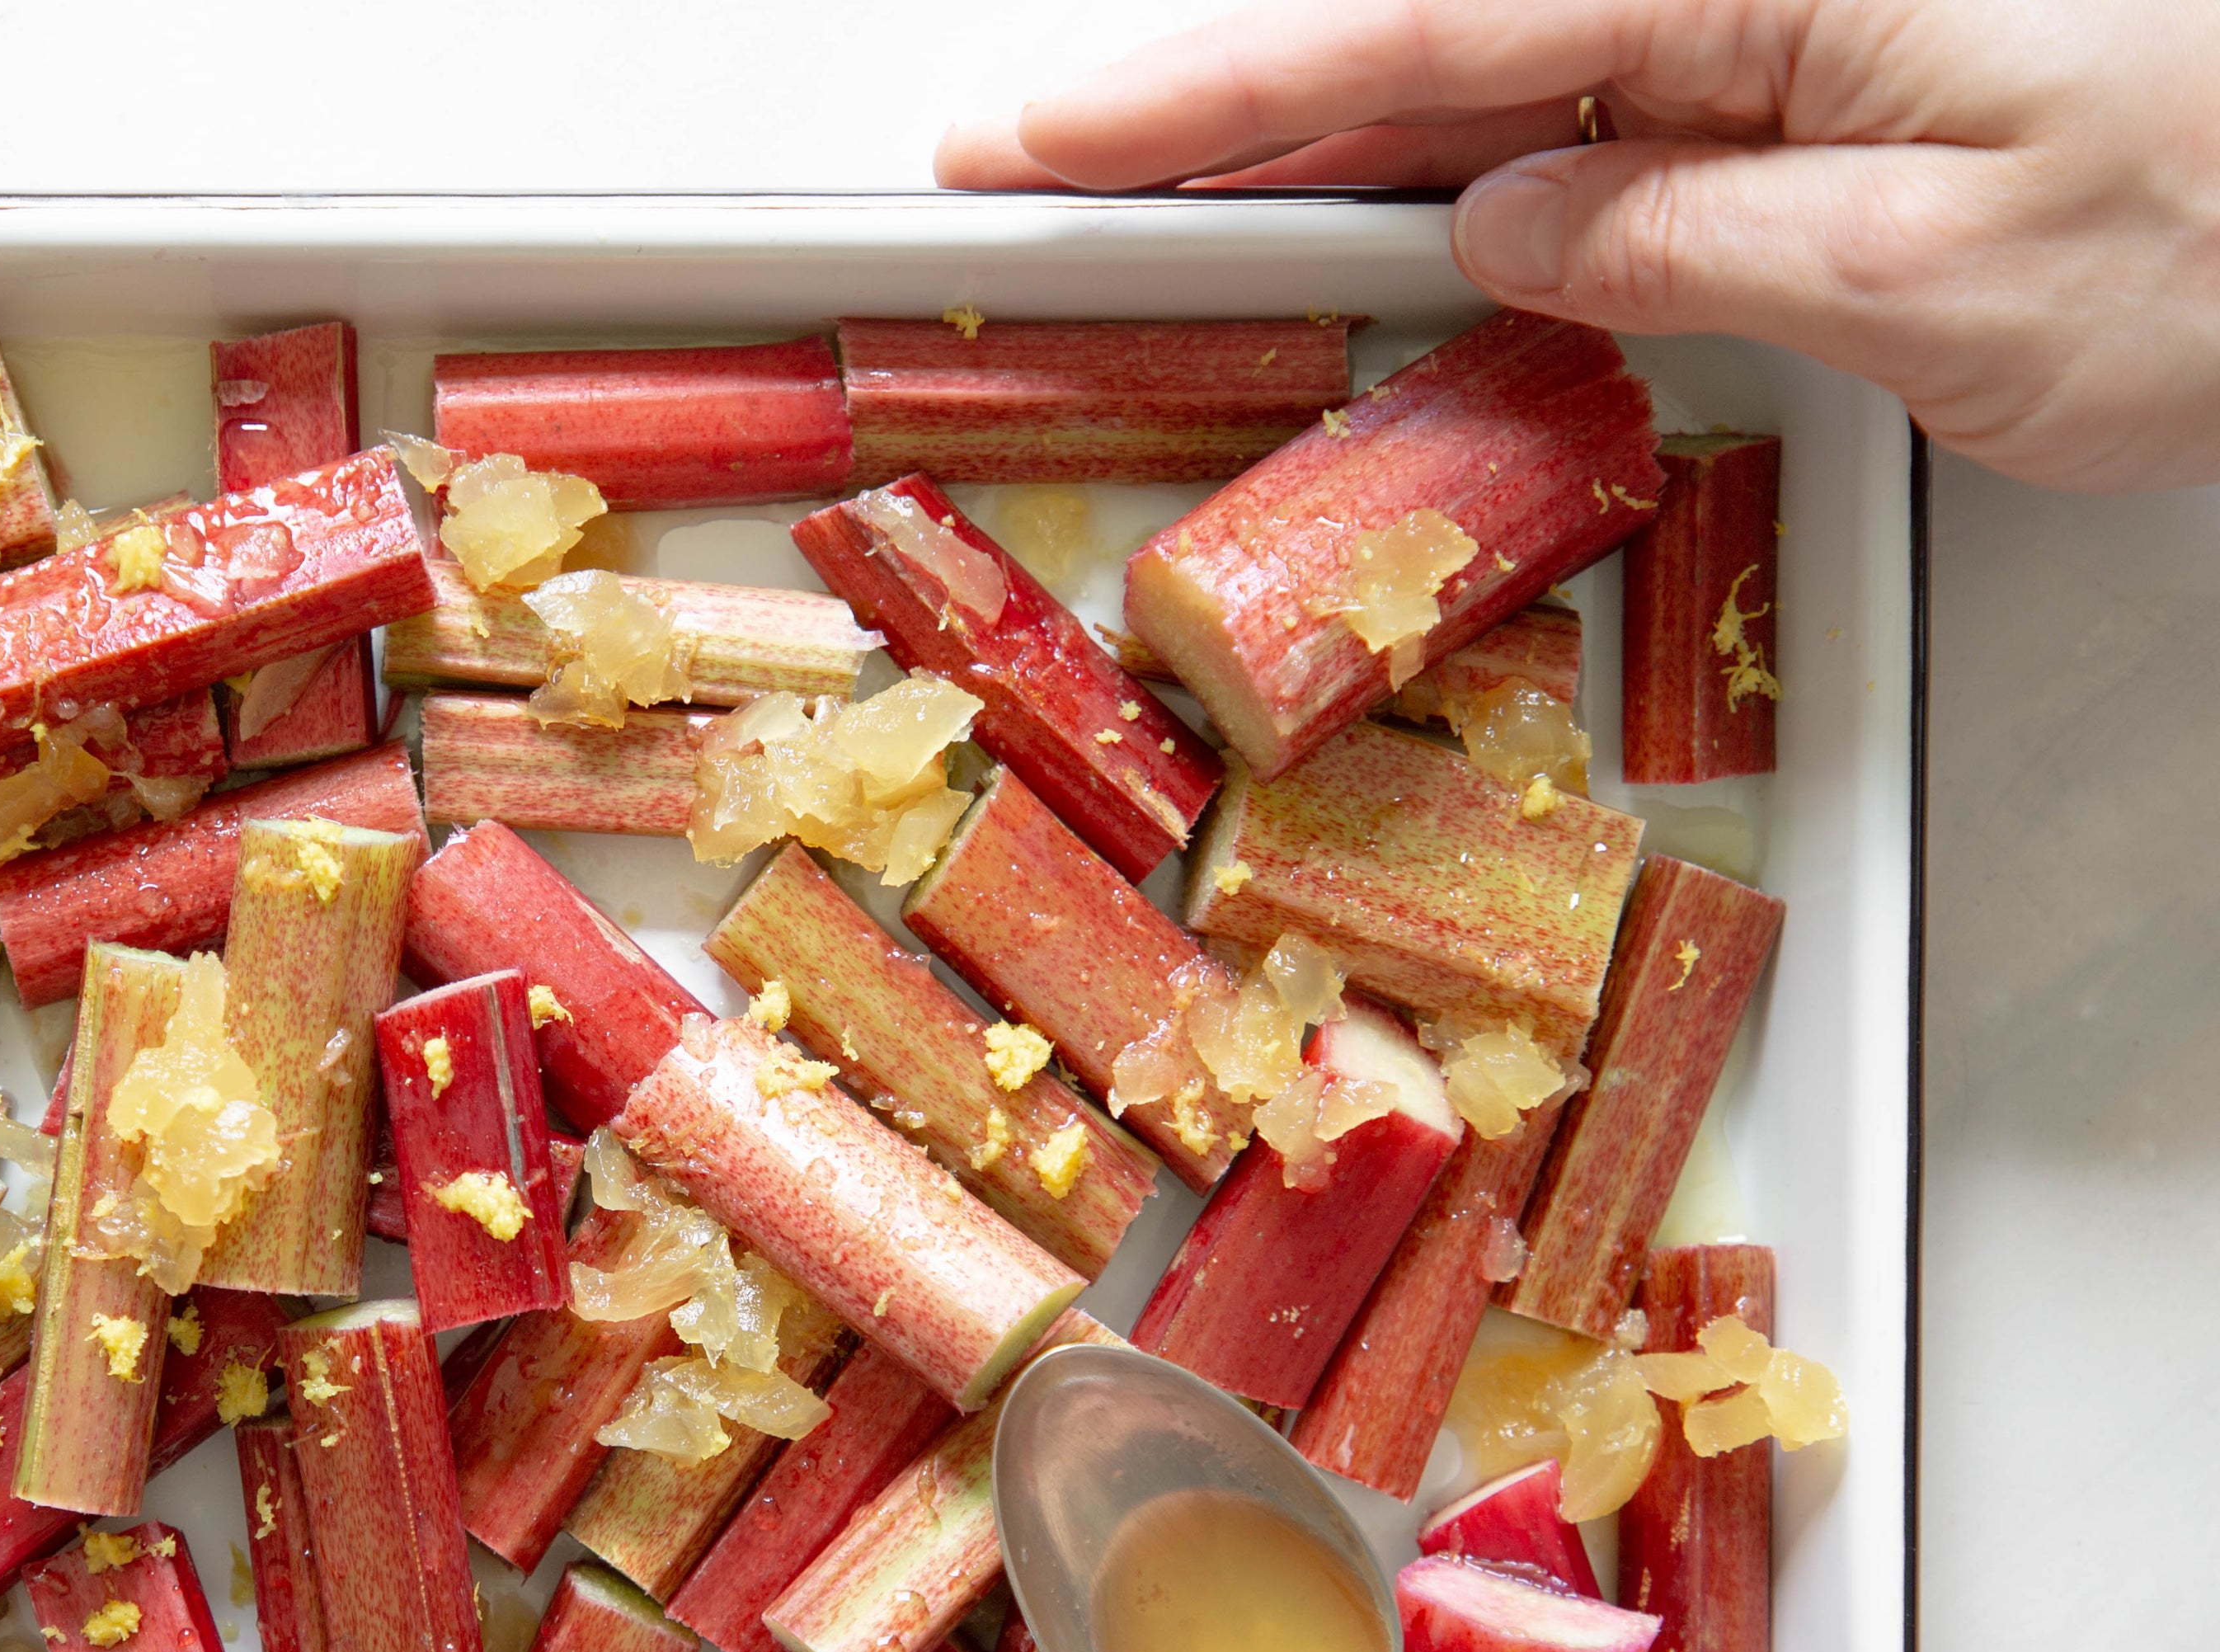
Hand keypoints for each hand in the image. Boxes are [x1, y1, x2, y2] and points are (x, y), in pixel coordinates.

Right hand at [936, 0, 2219, 491]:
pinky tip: (1410, 198)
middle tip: (1050, 172)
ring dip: (1342, 134)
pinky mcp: (1849, 44)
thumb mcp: (1945, 283)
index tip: (1046, 140)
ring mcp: (1806, 3)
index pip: (1418, 34)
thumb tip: (1514, 231)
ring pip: (1508, 59)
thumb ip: (1690, 241)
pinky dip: (1488, 147)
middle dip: (1226, 104)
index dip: (1201, 97)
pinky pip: (1612, 87)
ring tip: (1180, 203)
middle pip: (1433, 27)